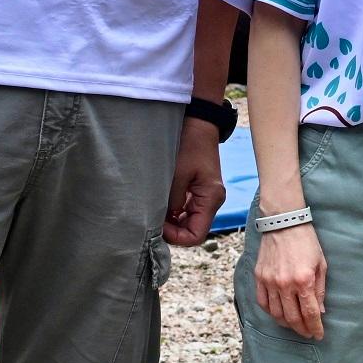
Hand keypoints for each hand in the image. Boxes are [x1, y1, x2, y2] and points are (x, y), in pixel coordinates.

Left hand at [166, 118, 226, 244]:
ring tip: (154, 210)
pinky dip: (173, 212)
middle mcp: (212, 202)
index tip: (157, 227)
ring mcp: (206, 197)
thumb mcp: (177, 174)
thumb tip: (164, 222)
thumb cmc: (189, 146)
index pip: (196, 235)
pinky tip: (160, 203)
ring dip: (171, 221)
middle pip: (192, 230)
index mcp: (210, 199)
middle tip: (151, 219)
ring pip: (188, 222)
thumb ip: (172, 202)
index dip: (175, 237)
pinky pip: (187, 210)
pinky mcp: (199, 191)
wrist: (198, 125)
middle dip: (172, 230)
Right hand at [254, 220, 325, 339]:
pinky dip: (271, 312)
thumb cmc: (307, 243)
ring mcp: (270, 282)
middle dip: (302, 329)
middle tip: (307, 333)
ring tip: (294, 326)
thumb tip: (319, 312)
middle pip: (292, 318)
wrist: (284, 224)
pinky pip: (263, 303)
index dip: (315, 327)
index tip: (318, 335)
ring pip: (276, 314)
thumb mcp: (321, 265)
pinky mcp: (259, 278)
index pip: (310, 313)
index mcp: (304, 280)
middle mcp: (285, 284)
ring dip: (286, 324)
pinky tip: (278, 314)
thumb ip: (320, 290)